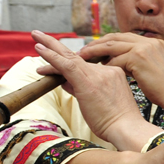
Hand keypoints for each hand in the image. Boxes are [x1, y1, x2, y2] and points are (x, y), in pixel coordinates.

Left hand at [32, 31, 154, 147]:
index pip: (85, 65)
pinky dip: (51, 56)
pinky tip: (39, 48)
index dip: (68, 60)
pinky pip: (66, 65)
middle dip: (56, 44)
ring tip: (35, 36)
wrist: (128, 129)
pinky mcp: (87, 81)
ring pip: (69, 59)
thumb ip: (82, 90)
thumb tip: (66, 83)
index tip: (55, 57)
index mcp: (114, 73)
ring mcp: (98, 74)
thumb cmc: (117, 122)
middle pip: (77, 56)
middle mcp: (106, 70)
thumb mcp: (100, 103)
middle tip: (39, 35)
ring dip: (50, 46)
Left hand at [77, 33, 163, 127]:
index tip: (97, 49)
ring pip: (112, 46)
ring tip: (84, 58)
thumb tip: (120, 61)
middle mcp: (150, 41)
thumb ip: (139, 62)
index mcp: (155, 42)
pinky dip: (106, 66)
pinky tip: (99, 72)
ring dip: (96, 52)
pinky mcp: (138, 58)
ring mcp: (145, 48)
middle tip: (84, 51)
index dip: (109, 42)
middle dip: (98, 44)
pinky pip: (116, 60)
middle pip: (116, 37)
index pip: (125, 37)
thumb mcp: (154, 70)